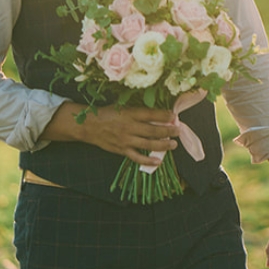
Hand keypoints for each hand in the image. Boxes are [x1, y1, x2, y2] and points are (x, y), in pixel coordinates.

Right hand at [58, 104, 176, 166]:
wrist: (89, 126)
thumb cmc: (109, 114)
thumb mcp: (124, 107)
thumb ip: (140, 111)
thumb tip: (161, 113)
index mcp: (130, 113)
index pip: (151, 114)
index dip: (165, 115)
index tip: (174, 116)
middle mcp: (129, 127)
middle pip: (153, 130)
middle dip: (168, 131)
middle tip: (178, 131)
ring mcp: (125, 140)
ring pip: (148, 144)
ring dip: (163, 145)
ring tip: (173, 144)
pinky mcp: (121, 150)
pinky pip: (136, 157)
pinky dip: (148, 160)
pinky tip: (158, 161)